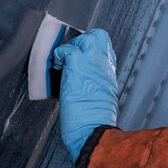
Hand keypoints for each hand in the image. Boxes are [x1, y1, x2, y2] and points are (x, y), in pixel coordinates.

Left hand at [52, 28, 118, 160]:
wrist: (93, 131)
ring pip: (83, 39)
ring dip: (70, 50)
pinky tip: (57, 70)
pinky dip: (58, 58)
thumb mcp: (100, 99)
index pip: (104, 48)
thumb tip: (81, 80)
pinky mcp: (77, 65)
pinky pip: (65, 50)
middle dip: (81, 44)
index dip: (91, 50)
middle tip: (71, 60)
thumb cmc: (93, 122)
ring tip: (64, 66)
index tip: (81, 60)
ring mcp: (92, 63)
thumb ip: (93, 83)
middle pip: (98, 36)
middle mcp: (104, 65)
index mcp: (110, 74)